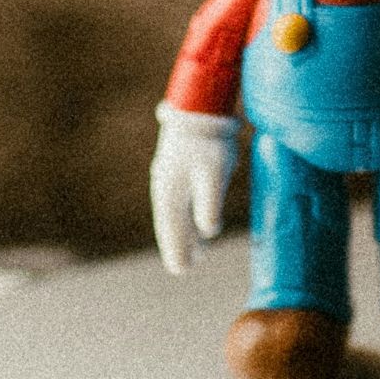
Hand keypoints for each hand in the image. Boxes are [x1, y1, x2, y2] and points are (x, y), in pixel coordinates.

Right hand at [149, 102, 238, 272]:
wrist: (200, 107)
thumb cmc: (208, 143)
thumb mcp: (214, 174)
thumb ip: (209, 204)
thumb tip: (208, 232)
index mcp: (170, 193)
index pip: (171, 230)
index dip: (176, 250)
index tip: (181, 271)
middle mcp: (165, 188)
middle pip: (170, 224)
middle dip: (178, 246)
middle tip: (186, 268)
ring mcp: (169, 177)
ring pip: (174, 213)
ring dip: (183, 233)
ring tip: (195, 253)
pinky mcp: (178, 169)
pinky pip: (179, 201)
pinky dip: (185, 216)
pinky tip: (196, 221)